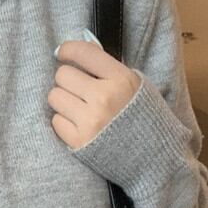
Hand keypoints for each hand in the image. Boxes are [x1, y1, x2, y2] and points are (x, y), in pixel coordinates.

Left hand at [48, 34, 140, 151]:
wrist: (153, 159)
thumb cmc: (144, 119)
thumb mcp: (136, 86)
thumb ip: (109, 69)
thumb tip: (81, 49)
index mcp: (121, 79)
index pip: (83, 52)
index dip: (67, 50)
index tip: (63, 53)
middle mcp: (104, 97)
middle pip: (63, 74)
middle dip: (68, 81)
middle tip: (78, 90)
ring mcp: (90, 120)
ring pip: (54, 96)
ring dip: (63, 101)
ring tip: (79, 108)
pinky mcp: (79, 141)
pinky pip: (56, 121)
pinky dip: (64, 122)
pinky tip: (80, 126)